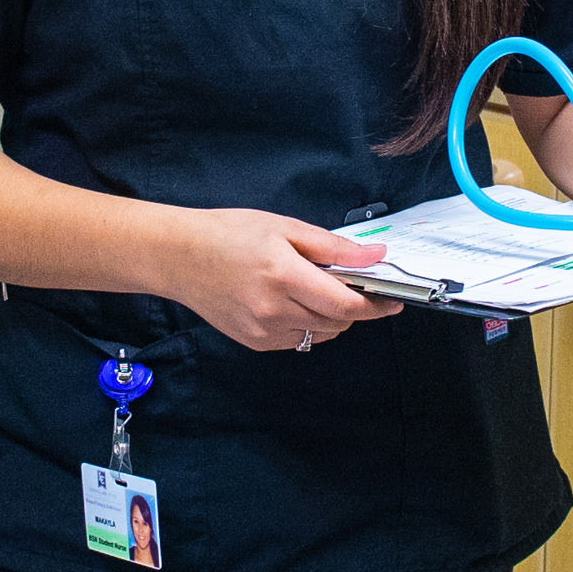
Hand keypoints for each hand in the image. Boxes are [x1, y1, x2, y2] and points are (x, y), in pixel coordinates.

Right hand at [166, 209, 402, 352]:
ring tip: (316, 290)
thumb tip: (375, 257)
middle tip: (352, 285)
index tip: (393, 301)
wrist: (179, 256)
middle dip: (355, 308)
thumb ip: (333, 247)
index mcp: (283, 276)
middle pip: (338, 322)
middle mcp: (273, 310)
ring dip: (332, 318)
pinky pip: (298, 341)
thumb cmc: (229, 234)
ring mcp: (262, 332)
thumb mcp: (285, 228)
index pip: (345, 304)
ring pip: (320, 335)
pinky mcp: (255, 343)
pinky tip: (293, 302)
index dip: (376, 305)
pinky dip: (307, 325)